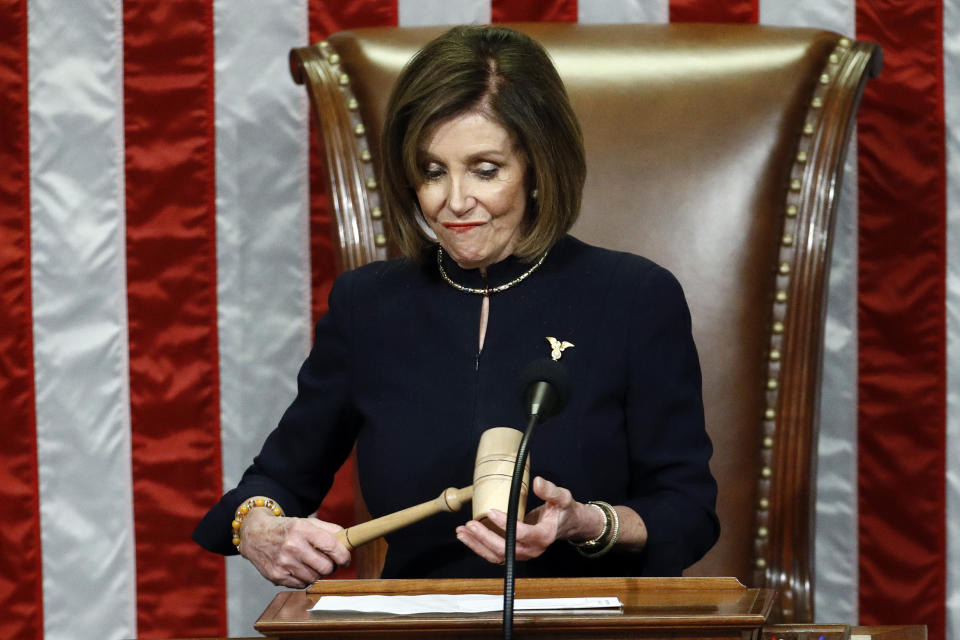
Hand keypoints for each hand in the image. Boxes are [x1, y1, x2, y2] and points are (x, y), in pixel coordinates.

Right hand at [239, 508, 350, 587]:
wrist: (255, 535)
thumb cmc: (285, 529)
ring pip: (314, 578)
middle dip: (331, 567)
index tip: (346, 559)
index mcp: (302, 529)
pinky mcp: (276, 576)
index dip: (344, 556)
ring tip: (309, 564)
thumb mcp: (306, 522)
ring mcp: (283, 563)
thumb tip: (348, 541)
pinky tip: (298, 568)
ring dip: (316, 573)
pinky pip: (301, 585)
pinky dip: (304, 579)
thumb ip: (329, 530)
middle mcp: (292, 546)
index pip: (331, 546)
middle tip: (327, 563)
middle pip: (325, 567)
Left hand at [455, 476, 604, 563]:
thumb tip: (537, 481)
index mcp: (544, 536)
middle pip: (505, 549)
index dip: (505, 524)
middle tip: (470, 524)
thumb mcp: (562, 497)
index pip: (522, 533)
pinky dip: (479, 547)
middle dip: (485, 538)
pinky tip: (466, 536)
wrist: (565, 524)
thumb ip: (550, 490)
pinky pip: (495, 554)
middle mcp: (533, 549)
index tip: (491, 511)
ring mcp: (523, 553)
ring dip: (478, 544)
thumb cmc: (563, 510)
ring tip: (462, 531)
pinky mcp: (515, 552)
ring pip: (497, 555)